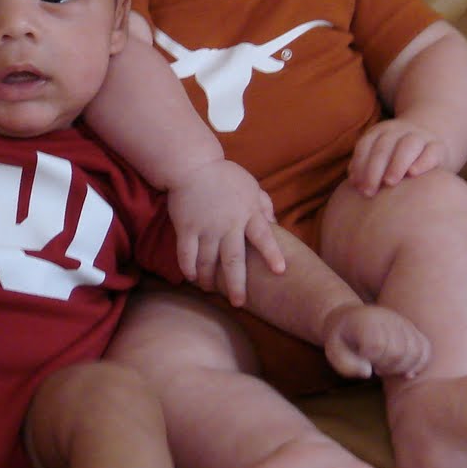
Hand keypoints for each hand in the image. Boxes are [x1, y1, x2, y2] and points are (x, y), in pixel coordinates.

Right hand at [164, 158, 283, 304]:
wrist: (192, 164)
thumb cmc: (225, 175)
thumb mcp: (251, 186)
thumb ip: (264, 205)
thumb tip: (276, 223)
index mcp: (248, 213)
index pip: (264, 237)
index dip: (272, 254)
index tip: (280, 271)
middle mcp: (228, 224)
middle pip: (233, 260)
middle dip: (237, 284)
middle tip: (239, 303)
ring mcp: (206, 227)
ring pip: (208, 262)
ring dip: (210, 280)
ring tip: (212, 291)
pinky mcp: (186, 228)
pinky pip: (186, 254)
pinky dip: (189, 269)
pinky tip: (192, 277)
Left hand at [320, 303, 430, 380]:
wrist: (349, 317)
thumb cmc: (341, 338)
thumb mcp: (333, 352)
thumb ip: (346, 364)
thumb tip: (368, 372)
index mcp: (365, 322)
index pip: (377, 345)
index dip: (372, 359)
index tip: (364, 358)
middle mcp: (387, 318)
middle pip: (399, 351)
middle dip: (388, 367)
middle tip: (376, 366)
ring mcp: (402, 322)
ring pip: (416, 351)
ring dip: (403, 367)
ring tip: (388, 366)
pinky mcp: (412, 329)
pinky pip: (426, 349)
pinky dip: (419, 364)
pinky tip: (405, 371)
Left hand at [348, 119, 448, 195]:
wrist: (429, 143)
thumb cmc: (396, 158)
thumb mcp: (379, 156)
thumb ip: (365, 165)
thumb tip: (354, 181)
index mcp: (380, 131)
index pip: (366, 145)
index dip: (359, 164)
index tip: (356, 185)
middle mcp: (399, 130)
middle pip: (383, 146)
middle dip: (373, 169)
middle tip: (368, 191)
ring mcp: (420, 136)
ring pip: (408, 145)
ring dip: (396, 164)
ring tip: (389, 183)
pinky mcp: (438, 146)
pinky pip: (431, 151)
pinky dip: (422, 162)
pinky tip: (413, 174)